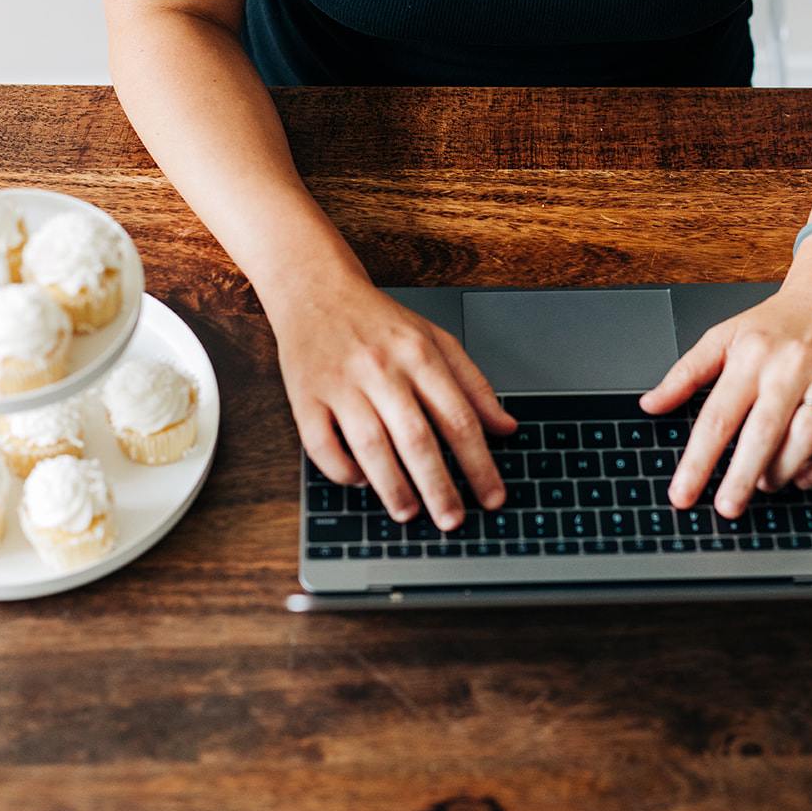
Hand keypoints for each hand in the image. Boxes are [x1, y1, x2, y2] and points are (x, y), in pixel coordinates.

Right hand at [267, 268, 515, 529]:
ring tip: (410, 512)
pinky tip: (361, 481)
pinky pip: (321, 444)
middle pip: (416, 438)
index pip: (459, 418)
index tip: (492, 497)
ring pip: (370, 445)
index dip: (479, 463)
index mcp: (420, 355)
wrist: (316, 289)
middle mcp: (381, 369)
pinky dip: (342, 470)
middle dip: (439, 486)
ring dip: (392, 486)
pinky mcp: (304, 396)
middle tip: (452, 520)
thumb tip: (507, 427)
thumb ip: (474, 385)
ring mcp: (340, 383)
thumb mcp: (436, 340)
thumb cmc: (379, 322)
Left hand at [641, 236, 811, 518]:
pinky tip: (804, 477)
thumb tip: (650, 404)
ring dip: (782, 473)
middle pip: (762, 435)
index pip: (717, 417)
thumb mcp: (725, 334)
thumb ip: (686, 373)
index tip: (682, 494)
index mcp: (751, 355)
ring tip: (764, 483)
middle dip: (740, 478)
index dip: (698, 461)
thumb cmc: (780, 319)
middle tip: (726, 507)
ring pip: (804, 442)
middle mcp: (789, 368)